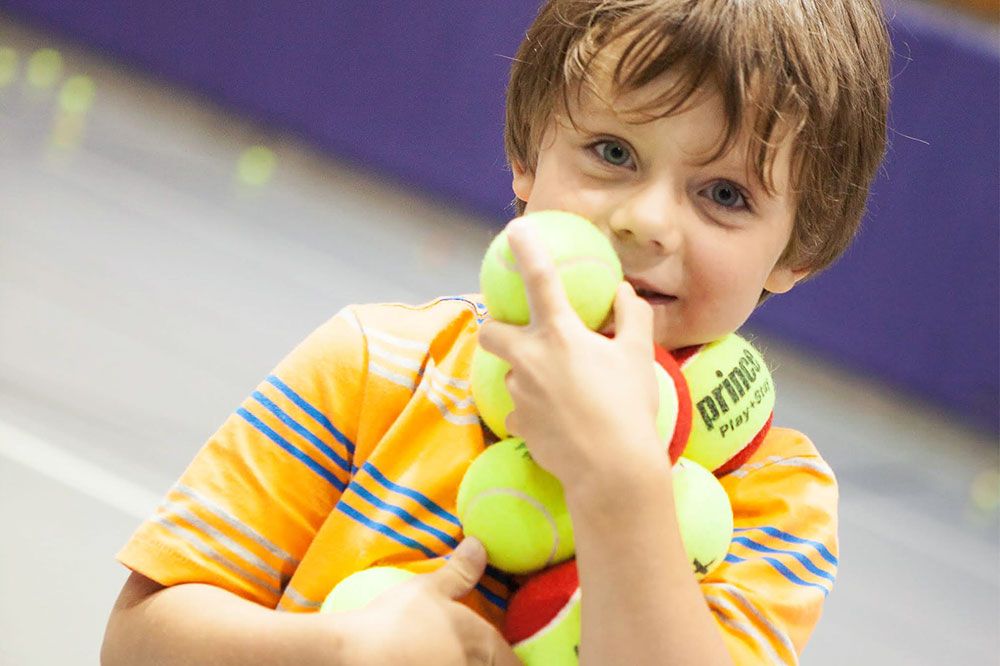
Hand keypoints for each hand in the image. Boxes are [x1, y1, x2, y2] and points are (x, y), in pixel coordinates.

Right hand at [333, 539, 519, 665]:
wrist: (354, 655)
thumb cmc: (395, 619)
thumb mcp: (429, 589)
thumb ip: (461, 571)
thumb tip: (480, 545)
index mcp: (483, 643)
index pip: (513, 661)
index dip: (509, 658)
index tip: (499, 653)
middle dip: (492, 662)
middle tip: (481, 654)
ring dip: (470, 665)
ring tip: (450, 657)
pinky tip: (429, 663)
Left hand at [477, 219, 663, 491]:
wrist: (611, 471)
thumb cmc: (629, 408)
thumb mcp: (639, 357)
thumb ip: (632, 317)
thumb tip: (624, 293)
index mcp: (561, 335)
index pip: (538, 279)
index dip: (526, 250)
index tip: (515, 231)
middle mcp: (530, 359)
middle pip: (491, 330)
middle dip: (495, 326)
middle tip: (519, 332)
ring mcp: (519, 393)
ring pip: (510, 372)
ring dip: (526, 373)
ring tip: (558, 388)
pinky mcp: (517, 424)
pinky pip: (521, 410)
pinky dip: (535, 410)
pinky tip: (559, 421)